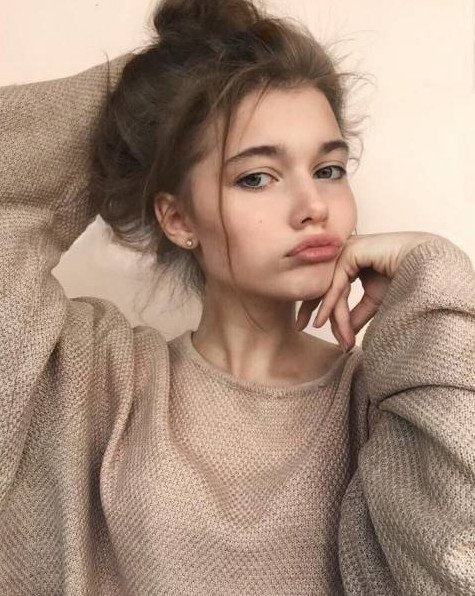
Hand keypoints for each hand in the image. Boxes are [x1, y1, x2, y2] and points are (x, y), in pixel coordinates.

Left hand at [295, 231, 440, 350]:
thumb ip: (356, 314)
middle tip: (300, 327)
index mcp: (350, 261)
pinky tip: (321, 320)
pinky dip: (330, 304)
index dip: (320, 306)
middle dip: (310, 307)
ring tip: (329, 334)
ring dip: (331, 314)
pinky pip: (337, 283)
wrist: (425, 264)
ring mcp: (347, 250)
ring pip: (330, 287)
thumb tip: (343, 334)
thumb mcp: (374, 301)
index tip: (312, 326)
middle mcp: (345, 254)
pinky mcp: (351, 252)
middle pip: (322, 284)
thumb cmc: (404, 278)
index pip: (328, 285)